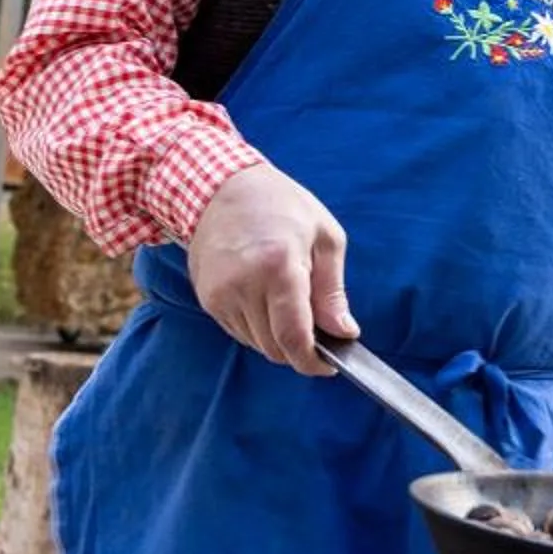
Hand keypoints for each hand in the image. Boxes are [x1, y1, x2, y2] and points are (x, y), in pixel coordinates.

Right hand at [187, 162, 355, 373]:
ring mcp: (220, 293)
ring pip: (256, 344)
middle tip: (317, 329)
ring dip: (278, 338)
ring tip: (290, 303)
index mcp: (279, 266)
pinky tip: (266, 299)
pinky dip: (258, 327)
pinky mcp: (208, 298)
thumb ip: (332, 291)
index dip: (313, 361)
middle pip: (275, 347)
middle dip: (299, 349)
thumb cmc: (281, 206)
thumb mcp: (324, 237)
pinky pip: (238, 332)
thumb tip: (344, 331)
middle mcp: (244, 284)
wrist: (222, 188)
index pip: (294, 337)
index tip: (329, 365)